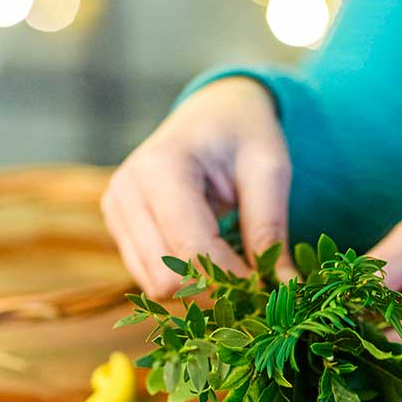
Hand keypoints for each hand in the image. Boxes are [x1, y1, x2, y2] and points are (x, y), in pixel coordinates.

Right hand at [102, 77, 295, 296]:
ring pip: (155, 285)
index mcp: (161, 167)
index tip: (271, 286)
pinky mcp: (118, 228)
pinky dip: (186, 281)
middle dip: (215, 288)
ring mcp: (115, 211)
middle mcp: (126, 192)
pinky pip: (150, 277)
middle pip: (166, 277)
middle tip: (255, 282)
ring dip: (200, 288)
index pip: (192, 250)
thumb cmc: (244, 134)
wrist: (212, 113)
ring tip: (236, 268)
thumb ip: (271, 229)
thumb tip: (286, 289)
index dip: (233, 279)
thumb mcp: (269, 170)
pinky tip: (212, 260)